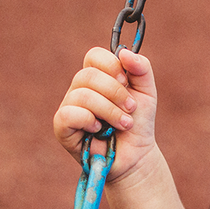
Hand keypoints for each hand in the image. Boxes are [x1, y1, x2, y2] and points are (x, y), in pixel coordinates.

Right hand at [53, 46, 158, 182]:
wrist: (137, 156)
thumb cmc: (138, 124)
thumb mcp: (147, 93)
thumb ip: (142, 69)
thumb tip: (125, 52)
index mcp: (97, 77)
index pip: (94, 56)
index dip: (111, 66)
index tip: (126, 81)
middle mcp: (79, 89)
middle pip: (87, 75)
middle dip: (115, 93)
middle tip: (131, 109)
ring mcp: (69, 107)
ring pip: (82, 95)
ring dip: (110, 111)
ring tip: (124, 125)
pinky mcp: (62, 128)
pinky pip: (68, 114)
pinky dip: (87, 120)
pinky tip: (99, 130)